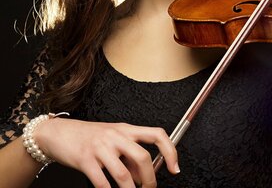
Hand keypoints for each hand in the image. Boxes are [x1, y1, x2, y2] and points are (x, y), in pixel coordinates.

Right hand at [34, 118, 178, 187]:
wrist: (57, 133)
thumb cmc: (88, 137)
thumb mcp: (113, 141)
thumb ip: (129, 157)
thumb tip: (143, 177)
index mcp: (127, 129)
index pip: (157, 135)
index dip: (170, 151)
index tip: (174, 168)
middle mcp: (116, 136)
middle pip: (143, 157)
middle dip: (150, 179)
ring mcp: (100, 147)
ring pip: (123, 174)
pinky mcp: (85, 159)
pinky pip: (102, 182)